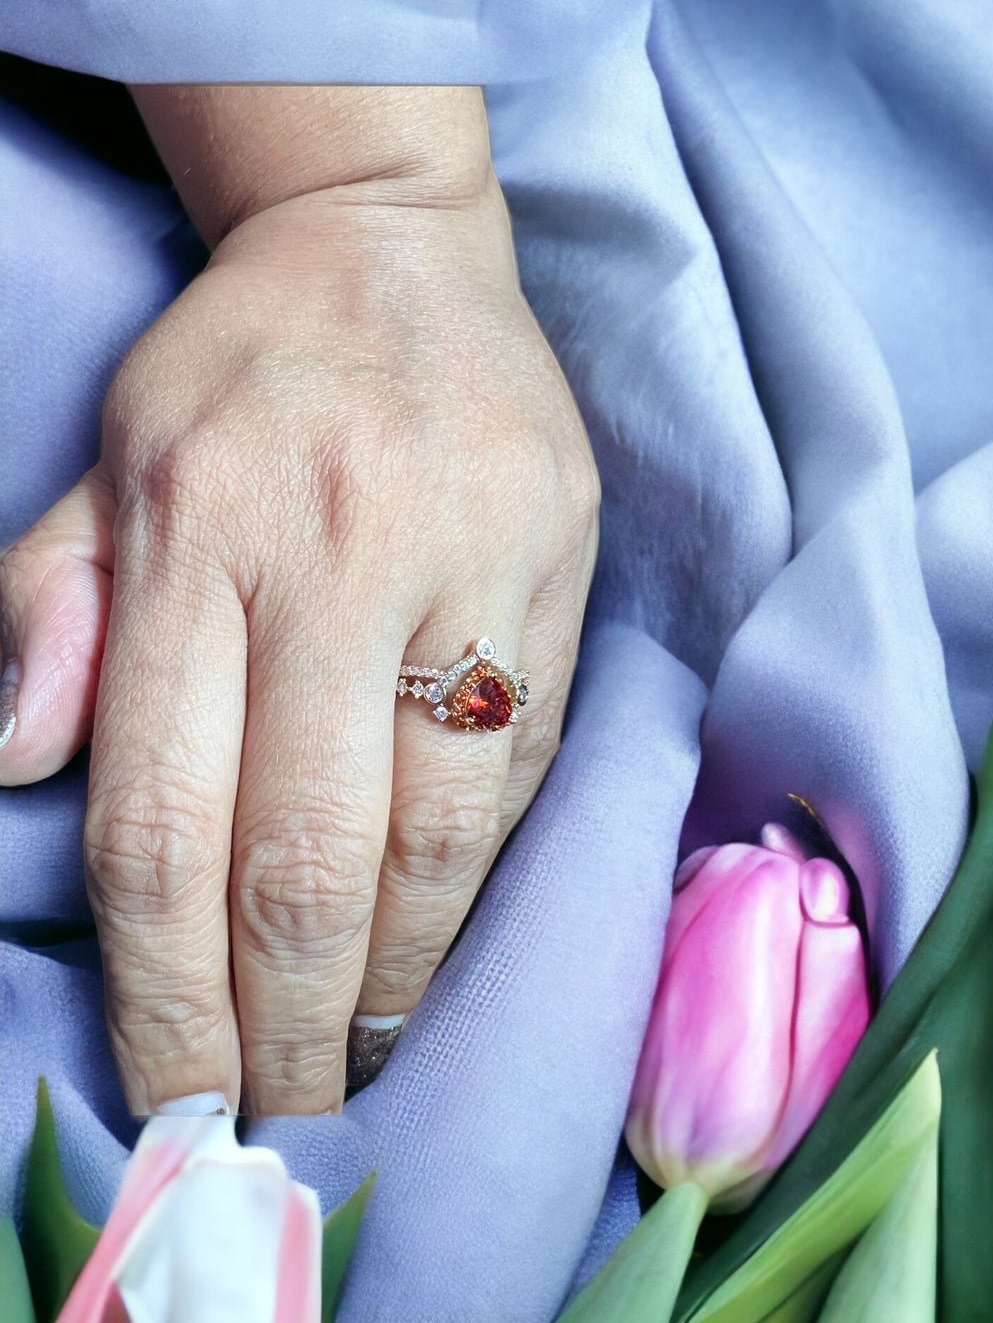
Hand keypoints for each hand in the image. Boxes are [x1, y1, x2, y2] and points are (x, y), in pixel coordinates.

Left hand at [0, 87, 598, 1113]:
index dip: (171, 991)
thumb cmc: (242, 367)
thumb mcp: (111, 455)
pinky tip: (449, 934)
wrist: (397, 250)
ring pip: (440, 830)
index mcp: (202, 537)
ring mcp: (470, 567)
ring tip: (372, 1055)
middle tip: (287, 1118)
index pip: (169, 821)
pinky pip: (525, 760)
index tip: (184, 1091)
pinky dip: (482, 873)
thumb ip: (49, 603)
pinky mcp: (561, 570)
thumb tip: (14, 766)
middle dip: (294, 1021)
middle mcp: (338, 561)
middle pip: (309, 855)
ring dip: (404, 972)